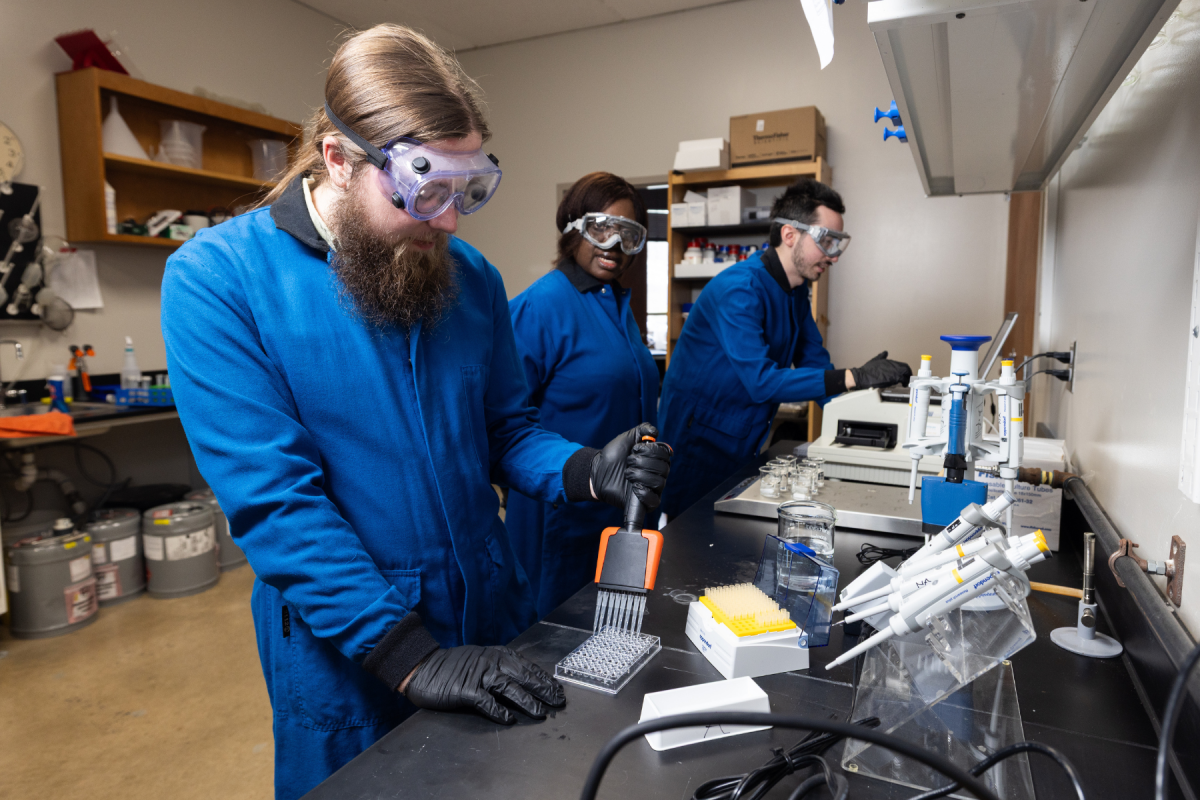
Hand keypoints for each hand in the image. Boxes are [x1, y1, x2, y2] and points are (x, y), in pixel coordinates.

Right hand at [402, 645, 564, 723]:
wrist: (422, 668)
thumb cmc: (452, 667)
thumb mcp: (479, 659)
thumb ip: (499, 666)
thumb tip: (523, 679)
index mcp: (495, 654)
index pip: (526, 665)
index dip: (543, 677)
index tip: (557, 687)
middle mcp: (490, 662)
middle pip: (523, 675)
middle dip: (543, 688)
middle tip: (558, 700)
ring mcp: (477, 675)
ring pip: (508, 687)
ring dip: (526, 701)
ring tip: (540, 712)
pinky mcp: (464, 690)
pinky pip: (485, 701)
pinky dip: (498, 710)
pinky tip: (508, 719)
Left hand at [590, 423, 672, 509]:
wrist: (598, 471)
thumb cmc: (613, 456)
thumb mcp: (626, 438)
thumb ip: (642, 430)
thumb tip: (655, 432)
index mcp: (655, 459)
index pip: (665, 455)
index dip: (651, 451)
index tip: (636, 449)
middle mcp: (656, 473)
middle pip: (664, 469)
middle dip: (643, 463)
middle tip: (629, 462)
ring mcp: (651, 488)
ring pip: (659, 483)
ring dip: (640, 475)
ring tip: (627, 473)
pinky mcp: (644, 501)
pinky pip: (655, 501)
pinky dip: (645, 493)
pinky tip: (634, 487)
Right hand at [849, 351, 911, 389]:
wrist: (863, 376)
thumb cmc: (868, 370)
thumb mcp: (875, 360)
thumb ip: (882, 356)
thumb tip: (885, 352)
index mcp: (890, 362)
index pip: (903, 365)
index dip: (906, 370)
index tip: (906, 373)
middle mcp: (893, 366)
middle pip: (906, 369)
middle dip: (909, 374)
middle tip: (908, 378)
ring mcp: (893, 372)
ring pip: (906, 374)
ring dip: (907, 379)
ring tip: (906, 383)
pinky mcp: (892, 378)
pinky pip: (902, 380)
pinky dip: (904, 382)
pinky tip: (903, 385)